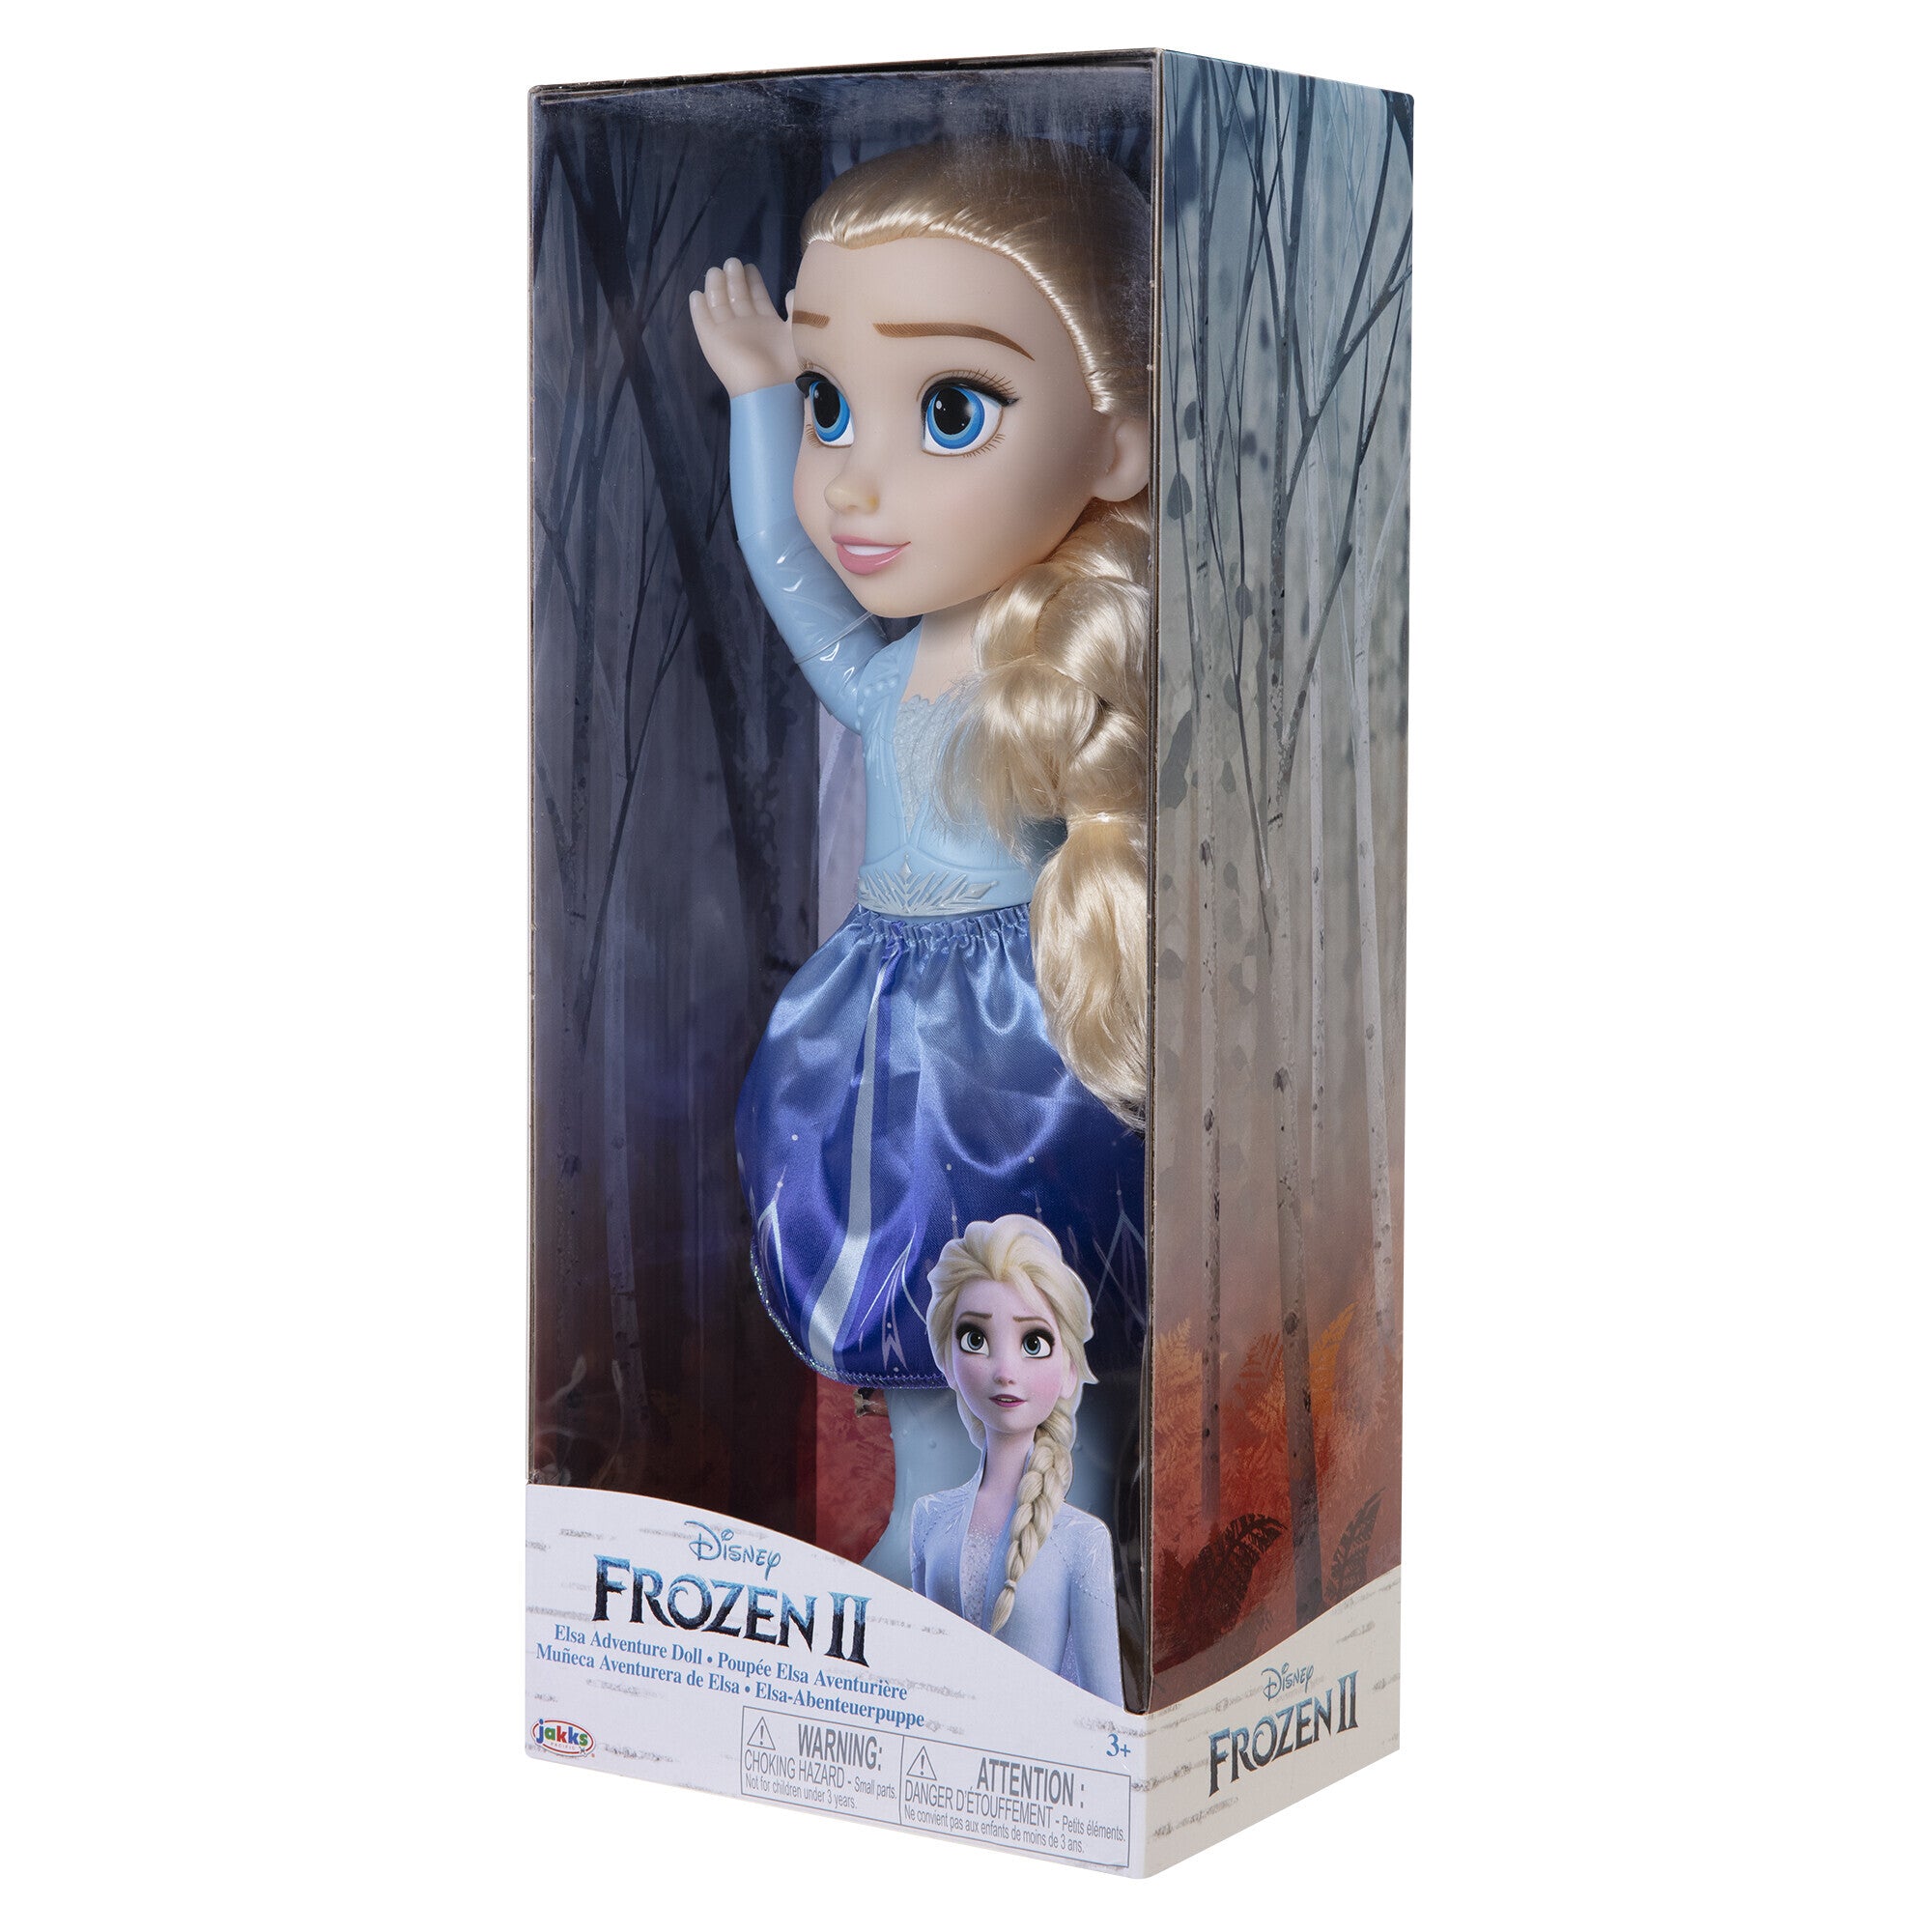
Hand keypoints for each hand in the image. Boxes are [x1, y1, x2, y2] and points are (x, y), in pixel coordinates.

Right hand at [688, 259, 798, 397]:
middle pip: (738, 299)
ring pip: (720, 306)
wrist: (769, 389)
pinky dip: (699, 309)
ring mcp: (729, 335)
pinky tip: (696, 295)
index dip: (753, 282)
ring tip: (715, 270)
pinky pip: (702, 322)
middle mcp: (748, 329)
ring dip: (717, 288)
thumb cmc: (788, 364)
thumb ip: (794, 310)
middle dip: (735, 280)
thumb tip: (789, 291)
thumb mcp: (797, 332)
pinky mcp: (712, 342)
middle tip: (733, 261)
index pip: (758, 299)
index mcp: (768, 327)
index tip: (750, 267)